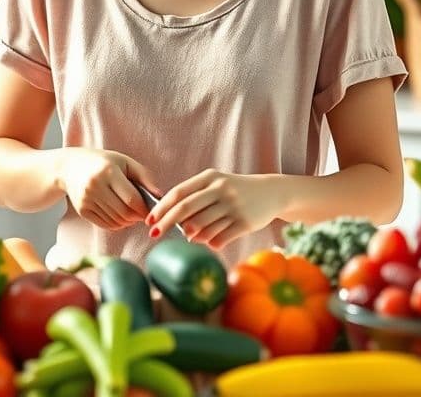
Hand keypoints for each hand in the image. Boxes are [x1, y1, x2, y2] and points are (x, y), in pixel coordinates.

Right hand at [59, 148, 159, 230]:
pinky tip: (121, 217)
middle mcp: (95, 186)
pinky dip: (117, 225)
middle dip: (137, 217)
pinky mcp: (82, 210)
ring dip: (128, 222)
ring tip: (132, 214)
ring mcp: (87, 199)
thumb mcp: (125, 162)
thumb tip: (160, 195)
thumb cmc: (103, 162)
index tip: (152, 211)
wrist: (69, 166)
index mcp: (108, 172)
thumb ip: (144, 177)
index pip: (131, 198)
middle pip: (124, 213)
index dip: (145, 209)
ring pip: (116, 221)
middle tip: (144, 214)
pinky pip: (105, 225)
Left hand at [147, 169, 276, 250]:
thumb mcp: (216, 185)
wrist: (271, 192)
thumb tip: (176, 225)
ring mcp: (233, 206)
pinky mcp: (244, 223)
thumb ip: (195, 199)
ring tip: (192, 236)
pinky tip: (211, 240)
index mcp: (210, 177)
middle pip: (185, 209)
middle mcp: (221, 189)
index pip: (179, 193)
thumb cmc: (235, 191)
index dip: (161, 208)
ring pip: (201, 227)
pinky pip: (218, 238)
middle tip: (153, 234)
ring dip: (191, 235)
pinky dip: (209, 243)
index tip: (149, 220)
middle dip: (166, 223)